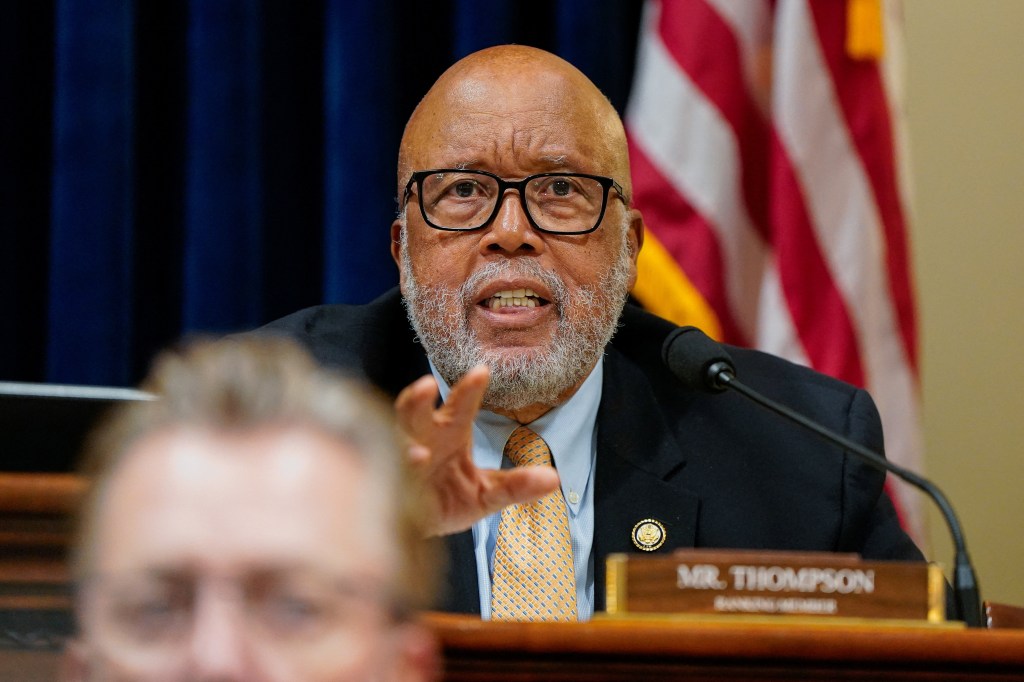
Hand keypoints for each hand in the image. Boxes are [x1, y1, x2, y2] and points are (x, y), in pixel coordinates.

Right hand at [395, 364, 560, 535]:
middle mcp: (424, 439)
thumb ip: (517, 485)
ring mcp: (403, 461)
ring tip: (419, 452)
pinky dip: (400, 479)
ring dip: (405, 442)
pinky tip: (410, 478)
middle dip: (418, 400)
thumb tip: (554, 479)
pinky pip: (391, 479)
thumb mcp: (488, 493)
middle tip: (428, 385)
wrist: (420, 528)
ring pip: (397, 442)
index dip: (469, 389)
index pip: (461, 406)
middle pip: (416, 412)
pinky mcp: (391, 486)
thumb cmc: (451, 498)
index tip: (482, 371)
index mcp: (450, 432)